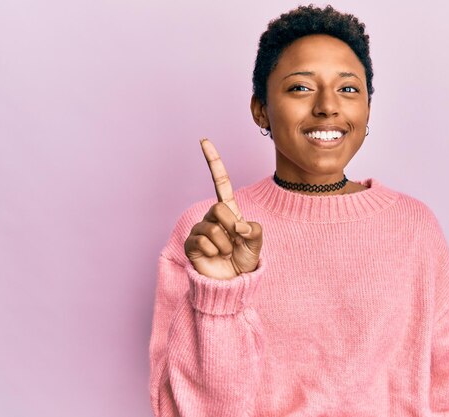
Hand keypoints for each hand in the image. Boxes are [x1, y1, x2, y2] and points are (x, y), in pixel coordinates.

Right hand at [183, 138, 262, 279]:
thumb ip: (255, 230)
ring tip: (225, 253)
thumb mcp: (256, 243)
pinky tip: (214, 257)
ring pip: (212, 227)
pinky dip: (213, 251)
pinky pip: (202, 240)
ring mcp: (200, 229)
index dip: (213, 162)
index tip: (204, 141)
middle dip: (231, 225)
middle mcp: (212, 217)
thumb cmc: (244, 261)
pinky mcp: (191, 244)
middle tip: (235, 241)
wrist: (232, 283)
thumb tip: (239, 226)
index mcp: (229, 211)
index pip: (220, 182)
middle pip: (219, 207)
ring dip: (224, 244)